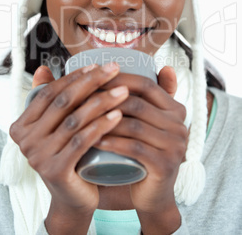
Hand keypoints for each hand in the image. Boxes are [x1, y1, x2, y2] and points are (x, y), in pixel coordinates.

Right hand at [10, 63, 128, 232]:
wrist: (72, 198)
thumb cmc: (68, 155)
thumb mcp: (57, 127)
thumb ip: (49, 100)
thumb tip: (43, 69)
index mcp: (21, 125)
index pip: (49, 92)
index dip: (74, 77)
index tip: (98, 65)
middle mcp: (24, 140)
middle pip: (63, 102)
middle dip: (92, 82)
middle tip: (114, 70)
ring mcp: (38, 156)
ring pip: (74, 120)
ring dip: (102, 101)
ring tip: (123, 91)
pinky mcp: (55, 170)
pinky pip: (82, 141)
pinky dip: (101, 125)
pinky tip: (118, 114)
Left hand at [96, 67, 186, 232]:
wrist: (152, 195)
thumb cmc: (142, 153)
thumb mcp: (148, 122)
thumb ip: (154, 98)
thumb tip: (165, 66)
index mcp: (175, 109)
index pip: (146, 84)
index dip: (119, 78)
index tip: (94, 78)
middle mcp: (180, 124)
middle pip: (137, 103)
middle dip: (106, 99)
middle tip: (81, 100)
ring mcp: (175, 145)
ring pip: (134, 124)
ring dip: (105, 120)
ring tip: (83, 119)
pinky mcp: (166, 165)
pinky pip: (134, 147)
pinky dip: (112, 142)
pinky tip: (94, 139)